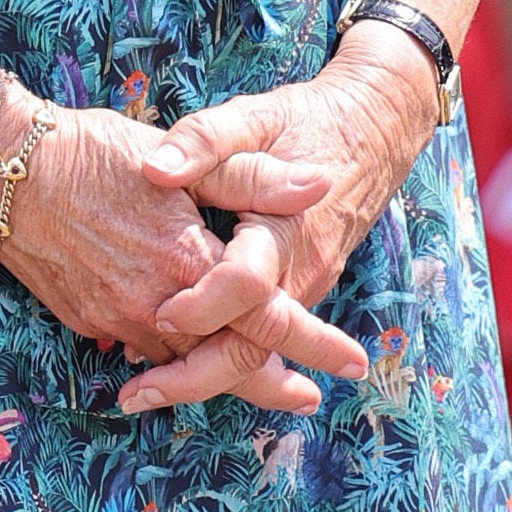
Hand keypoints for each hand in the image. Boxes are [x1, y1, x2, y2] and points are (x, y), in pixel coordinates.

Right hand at [0, 99, 354, 416]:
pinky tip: (187, 359)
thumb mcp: (186, 157)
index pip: (268, 319)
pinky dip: (174, 360)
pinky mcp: (89, 321)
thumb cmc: (98, 152)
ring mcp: (117, 320)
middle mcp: (156, 306)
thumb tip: (320, 186)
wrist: (6, 172)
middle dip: (271, 384)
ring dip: (221, 376)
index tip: (352, 363)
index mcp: (191, 264)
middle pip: (228, 363)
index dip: (314, 343)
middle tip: (306, 397)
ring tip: (261, 385)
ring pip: (184, 365)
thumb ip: (256, 179)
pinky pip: (143, 352)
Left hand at [118, 34, 442, 417]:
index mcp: (284, 229)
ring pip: (255, 350)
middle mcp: (299, 271)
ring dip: (203, 376)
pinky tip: (175, 363)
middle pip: (251, 346)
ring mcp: (303, 286)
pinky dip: (220, 355)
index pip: (244, 285)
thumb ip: (205, 141)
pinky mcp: (300, 289)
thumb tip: (155, 169)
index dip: (200, 304)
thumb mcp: (254, 116)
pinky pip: (260, 336)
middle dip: (193, 378)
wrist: (375, 130)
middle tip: (137, 396)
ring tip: (145, 393)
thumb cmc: (307, 121)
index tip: (159, 312)